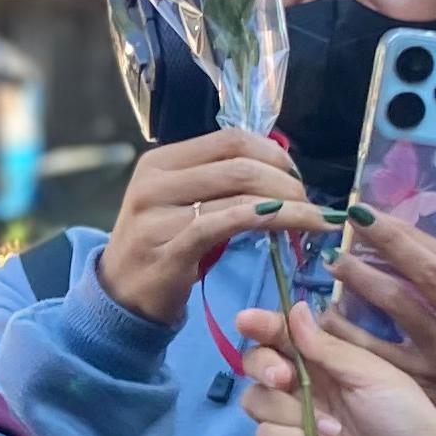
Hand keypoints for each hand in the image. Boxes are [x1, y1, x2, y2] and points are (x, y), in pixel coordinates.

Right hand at [90, 131, 335, 333]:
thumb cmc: (159, 246)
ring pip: (239, 196)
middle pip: (239, 166)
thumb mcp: (177, 202)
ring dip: (289, 207)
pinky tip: (288, 230)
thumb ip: (215, 180)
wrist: (120, 296)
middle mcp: (154, 183)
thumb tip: (276, 165)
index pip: (229, 140)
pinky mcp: (168, 252)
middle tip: (312, 204)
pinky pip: (223, 227)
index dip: (273, 152)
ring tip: (315, 220)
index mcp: (160, 161)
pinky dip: (263, 222)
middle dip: (287, 183)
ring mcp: (156, 217)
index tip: (296, 175)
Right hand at [234, 299, 435, 435]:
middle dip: (263, 366)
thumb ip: (327, 347)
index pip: (281, 335)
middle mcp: (305, 387)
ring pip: (255, 402)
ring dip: (290, 414)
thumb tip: (294, 308)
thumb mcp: (371, 374)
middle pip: (255, 364)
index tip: (246, 321)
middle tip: (284, 378)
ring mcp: (295, 422)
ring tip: (334, 431)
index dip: (260, 325)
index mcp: (326, 360)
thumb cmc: (407, 418)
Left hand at [327, 208, 435, 435]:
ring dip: (357, 283)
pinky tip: (324, 316)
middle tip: (344, 231)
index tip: (368, 213)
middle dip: (380, 247)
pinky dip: (345, 331)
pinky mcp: (418, 384)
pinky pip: (372, 352)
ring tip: (332, 264)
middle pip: (422, 277)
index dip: (402, 233)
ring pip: (395, 310)